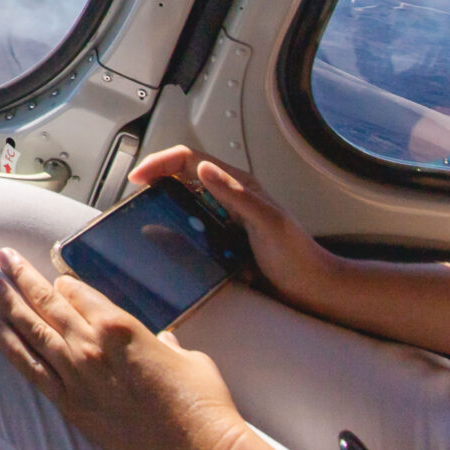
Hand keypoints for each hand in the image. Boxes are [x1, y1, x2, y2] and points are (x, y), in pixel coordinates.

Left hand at [0, 248, 254, 449]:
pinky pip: (32, 370)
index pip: (78, 293)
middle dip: (22, 276)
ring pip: (33, 332)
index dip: (65, 285)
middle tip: (2, 257)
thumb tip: (164, 341)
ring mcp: (78, 376)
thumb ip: (166, 344)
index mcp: (120, 325)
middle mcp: (92, 345)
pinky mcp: (72, 407)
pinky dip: (10, 348)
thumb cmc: (203, 402)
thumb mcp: (188, 357)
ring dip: (8, 305)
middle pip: (48, 303)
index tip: (56, 280)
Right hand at [130, 146, 348, 316]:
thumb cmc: (298, 258)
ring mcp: (223, 218)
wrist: (314, 291)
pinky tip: (165, 243)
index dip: (160, 162)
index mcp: (237, 184)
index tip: (138, 178)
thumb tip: (202, 169)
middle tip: (135, 196)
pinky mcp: (221, 239)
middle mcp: (228, 196)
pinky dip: (172, 227)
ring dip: (161, 202)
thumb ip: (237, 195)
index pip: (188, 159)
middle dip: (155, 178)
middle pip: (181, 175)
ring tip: (143, 216)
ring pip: (183, 200)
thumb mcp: (268, 222)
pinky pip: (189, 226)